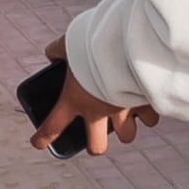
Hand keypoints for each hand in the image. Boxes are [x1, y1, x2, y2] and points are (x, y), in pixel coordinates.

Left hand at [31, 36, 154, 154]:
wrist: (127, 42)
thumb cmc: (93, 43)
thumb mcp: (69, 43)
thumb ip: (58, 50)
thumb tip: (52, 54)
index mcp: (74, 99)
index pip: (53, 126)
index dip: (43, 138)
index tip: (38, 143)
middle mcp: (98, 111)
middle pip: (97, 146)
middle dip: (96, 146)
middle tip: (97, 136)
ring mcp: (123, 110)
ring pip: (127, 136)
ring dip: (126, 129)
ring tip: (127, 119)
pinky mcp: (144, 103)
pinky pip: (150, 117)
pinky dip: (149, 113)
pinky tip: (148, 104)